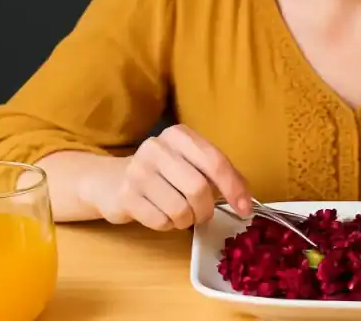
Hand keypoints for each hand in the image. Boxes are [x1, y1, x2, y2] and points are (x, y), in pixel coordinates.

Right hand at [82, 124, 251, 230]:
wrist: (112, 181)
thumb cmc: (163, 173)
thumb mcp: (192, 163)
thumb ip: (221, 175)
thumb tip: (247, 201)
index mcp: (179, 135)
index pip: (215, 162)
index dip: (234, 188)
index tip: (245, 209)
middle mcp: (157, 148)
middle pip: (199, 189)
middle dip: (206, 209)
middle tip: (203, 214)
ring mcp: (138, 171)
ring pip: (180, 209)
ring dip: (186, 220)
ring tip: (180, 214)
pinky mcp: (125, 196)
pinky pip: (161, 221)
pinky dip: (168, 225)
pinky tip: (161, 215)